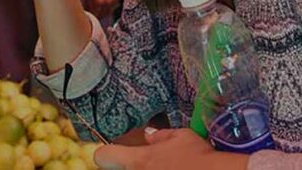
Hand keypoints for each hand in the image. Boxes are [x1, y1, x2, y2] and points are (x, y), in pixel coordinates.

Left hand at [94, 128, 248, 169]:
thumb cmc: (199, 157)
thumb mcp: (181, 137)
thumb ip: (160, 137)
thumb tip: (149, 135)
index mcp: (138, 160)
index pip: (104, 156)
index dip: (107, 153)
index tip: (112, 153)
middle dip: (129, 167)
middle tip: (148, 163)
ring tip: (165, 167)